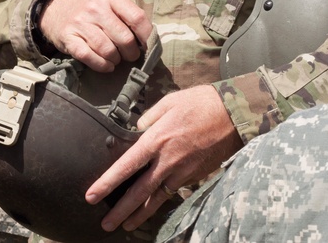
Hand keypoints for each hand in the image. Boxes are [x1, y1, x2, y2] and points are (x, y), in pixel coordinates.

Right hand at [39, 0, 150, 71]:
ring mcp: (80, 23)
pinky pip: (90, 57)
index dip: (147, 36)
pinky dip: (102, 66)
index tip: (148, 46)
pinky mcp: (69, 38)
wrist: (55, 9)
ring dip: (116, 60)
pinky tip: (106, 65)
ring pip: (108, 50)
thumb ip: (127, 16)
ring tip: (115, 58)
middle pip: (124, 38)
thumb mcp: (108, 3)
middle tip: (129, 55)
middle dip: (131, 53)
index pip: (137, 18)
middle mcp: (95, 8)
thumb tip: (148, 41)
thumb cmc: (89, 8)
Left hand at [84, 85, 242, 232]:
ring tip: (125, 226)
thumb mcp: (169, 102)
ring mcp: (182, 171)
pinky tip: (150, 210)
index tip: (93, 195)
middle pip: (139, 191)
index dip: (108, 183)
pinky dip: (160, 203)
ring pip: (157, 198)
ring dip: (140, 214)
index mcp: (157, 139)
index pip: (127, 166)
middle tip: (106, 223)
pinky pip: (173, 192)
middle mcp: (167, 160)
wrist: (234, 114)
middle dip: (120, 210)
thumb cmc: (201, 103)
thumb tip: (137, 130)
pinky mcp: (194, 176)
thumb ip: (148, 118)